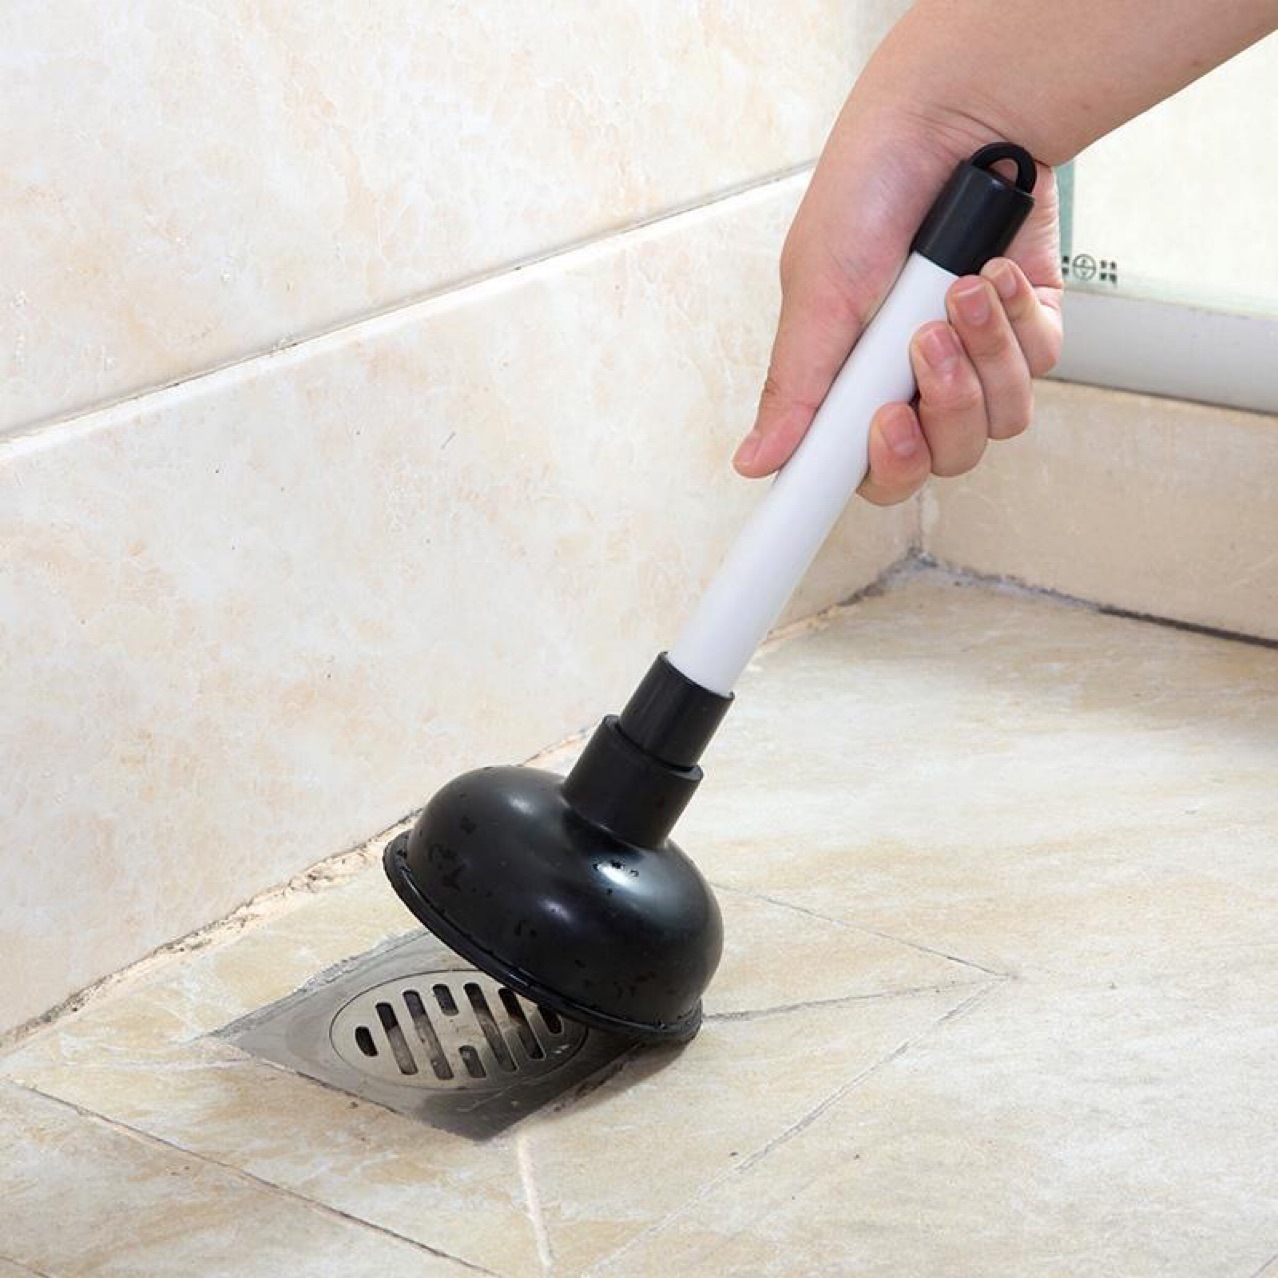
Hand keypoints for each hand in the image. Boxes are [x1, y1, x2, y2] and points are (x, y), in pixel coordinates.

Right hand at [733, 98, 1063, 504]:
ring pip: (999, 418)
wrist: (949, 119)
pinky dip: (1015, 317)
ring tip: (960, 291)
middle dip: (942, 405)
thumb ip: (795, 388)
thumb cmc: (867, 193)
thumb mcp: (817, 293)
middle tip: (923, 343)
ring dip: (982, 355)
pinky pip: (1036, 363)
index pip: (872, 470)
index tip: (884, 429)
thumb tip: (755, 460)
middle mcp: (914, 382)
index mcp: (854, 386)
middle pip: (944, 457)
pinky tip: (992, 270)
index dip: (887, 465)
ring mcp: (975, 359)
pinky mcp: (1027, 328)